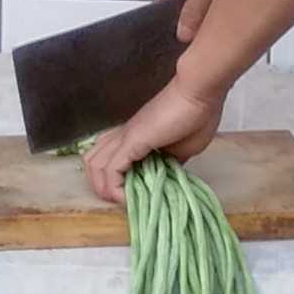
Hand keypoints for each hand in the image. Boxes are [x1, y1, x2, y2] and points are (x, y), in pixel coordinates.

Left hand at [84, 72, 225, 203]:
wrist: (199, 92)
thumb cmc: (197, 114)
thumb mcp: (185, 148)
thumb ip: (171, 162)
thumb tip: (166, 175)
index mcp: (136, 135)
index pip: (110, 158)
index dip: (116, 181)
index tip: (135, 196)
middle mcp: (124, 134)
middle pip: (93, 161)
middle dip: (102, 186)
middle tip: (122, 200)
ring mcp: (125, 136)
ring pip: (94, 165)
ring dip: (104, 188)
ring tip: (122, 201)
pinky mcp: (131, 140)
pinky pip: (111, 169)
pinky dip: (114, 188)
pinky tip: (127, 198)